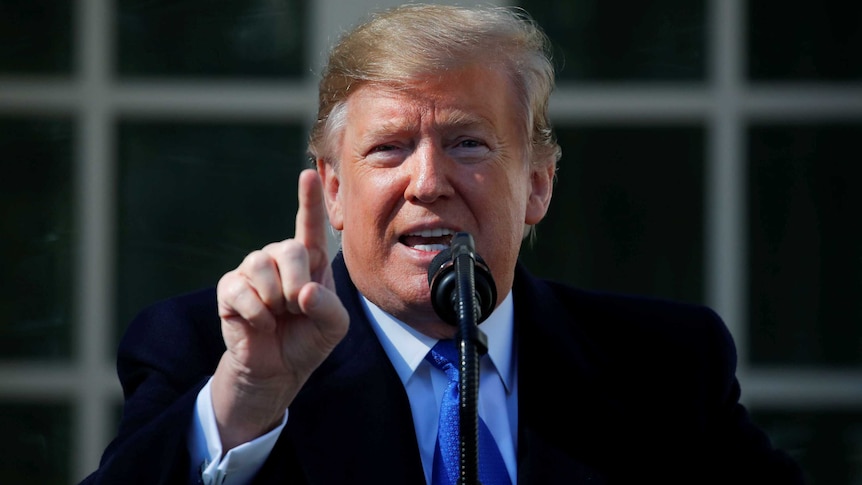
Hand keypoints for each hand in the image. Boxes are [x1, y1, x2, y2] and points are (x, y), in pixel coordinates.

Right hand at [211, 168, 348, 449]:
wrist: (278, 371)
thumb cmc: (308, 341)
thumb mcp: (334, 327)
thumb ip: (329, 307)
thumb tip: (302, 293)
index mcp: (310, 260)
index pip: (309, 224)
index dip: (309, 199)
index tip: (307, 173)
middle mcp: (279, 258)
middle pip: (288, 248)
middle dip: (297, 282)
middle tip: (297, 307)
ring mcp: (251, 271)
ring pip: (261, 265)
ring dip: (275, 299)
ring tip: (279, 316)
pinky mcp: (229, 289)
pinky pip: (241, 290)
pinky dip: (258, 313)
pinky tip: (262, 324)